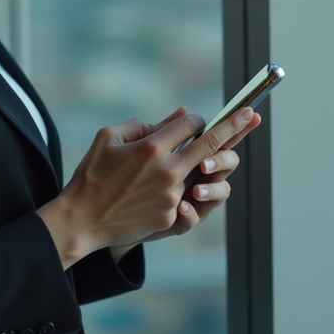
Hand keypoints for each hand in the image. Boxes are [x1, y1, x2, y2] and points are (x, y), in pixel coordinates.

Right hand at [36, 105, 260, 268]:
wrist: (82, 220)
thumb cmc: (92, 174)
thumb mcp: (110, 138)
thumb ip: (147, 124)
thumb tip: (180, 114)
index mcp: (152, 146)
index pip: (191, 124)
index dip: (196, 120)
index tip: (195, 122)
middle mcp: (167, 170)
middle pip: (212, 143)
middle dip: (235, 126)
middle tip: (252, 115)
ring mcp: (172, 196)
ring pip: (206, 175)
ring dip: (209, 166)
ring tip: (213, 162)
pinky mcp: (170, 218)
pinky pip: (191, 200)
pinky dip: (188, 192)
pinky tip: (179, 193)